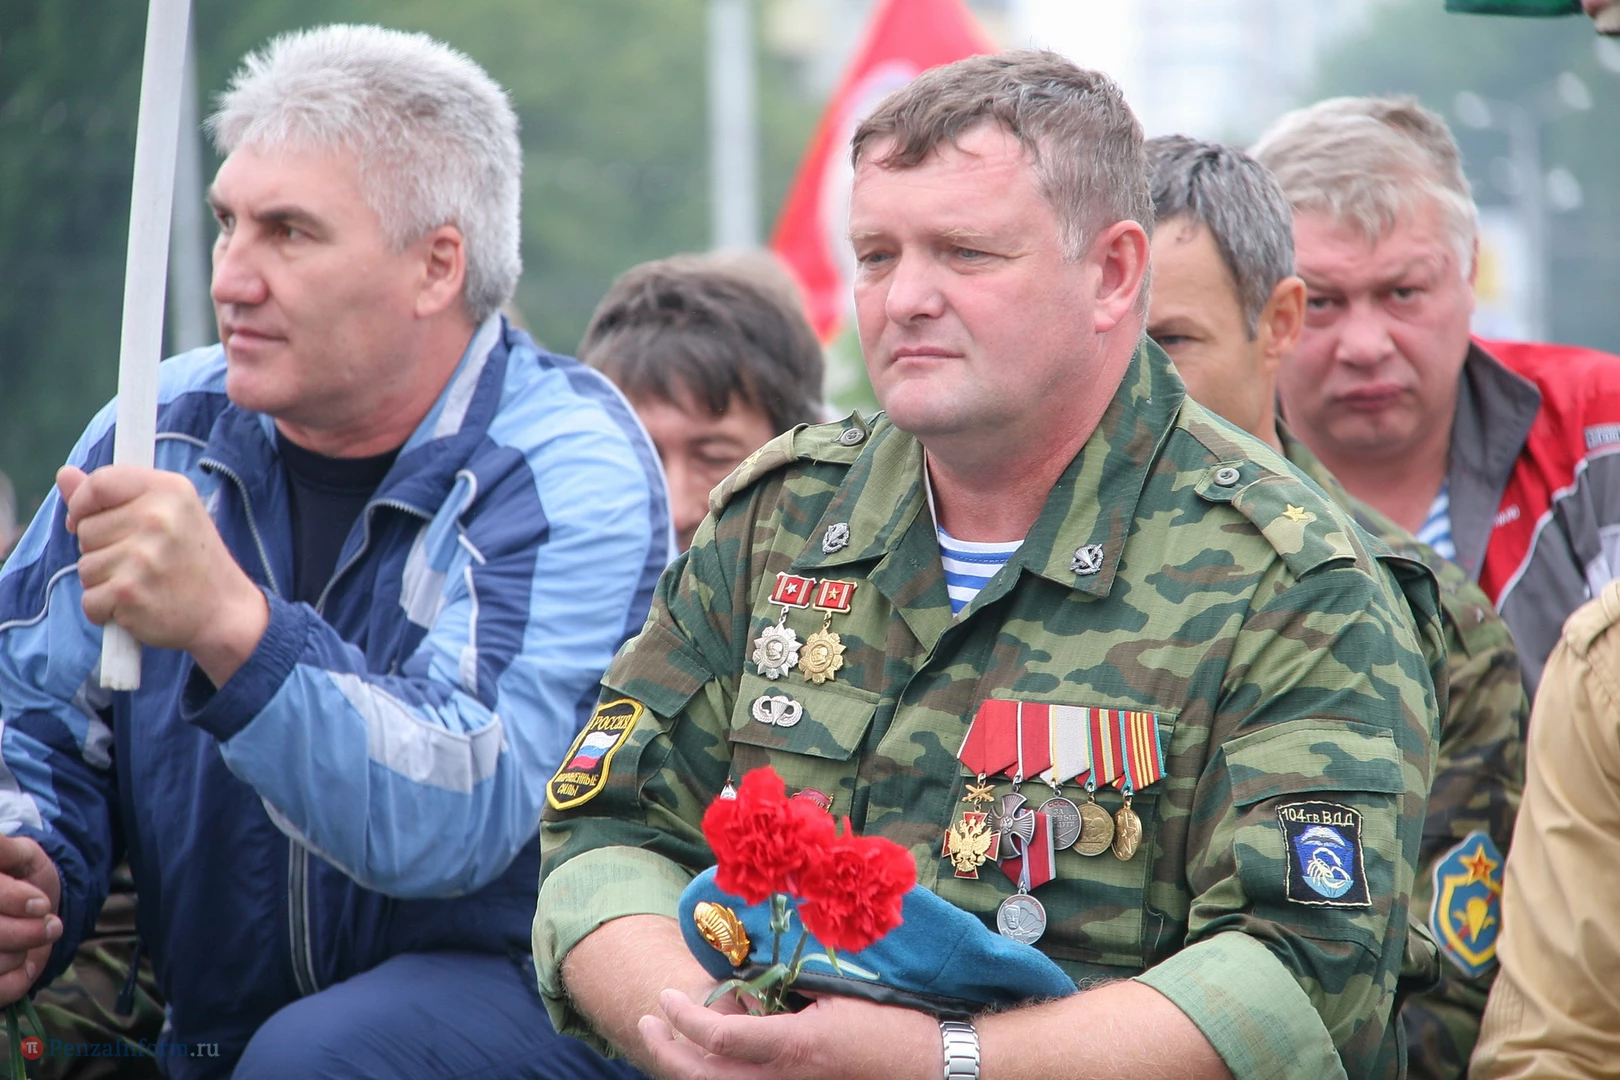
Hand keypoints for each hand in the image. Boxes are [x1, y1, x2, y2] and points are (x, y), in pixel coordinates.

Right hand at [0, 835, 61, 1005]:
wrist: (34, 908)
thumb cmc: (23, 878)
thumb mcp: (20, 854)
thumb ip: (4, 849)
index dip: (13, 900)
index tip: (41, 904)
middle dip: (26, 932)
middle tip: (50, 924)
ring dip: (23, 952)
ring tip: (32, 938)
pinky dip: (18, 981)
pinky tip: (25, 965)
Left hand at [58, 465, 267, 685]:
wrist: (225, 611)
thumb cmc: (192, 559)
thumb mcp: (168, 513)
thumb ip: (114, 494)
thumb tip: (65, 474)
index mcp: (170, 490)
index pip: (99, 483)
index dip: (83, 503)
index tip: (90, 519)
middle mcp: (158, 519)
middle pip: (86, 528)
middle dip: (102, 548)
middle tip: (141, 560)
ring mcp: (143, 557)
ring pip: (85, 566)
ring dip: (105, 581)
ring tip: (143, 583)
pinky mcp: (130, 593)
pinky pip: (89, 599)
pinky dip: (106, 609)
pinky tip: (137, 605)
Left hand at [638, 988, 935, 1079]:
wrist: (930, 1067)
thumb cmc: (891, 1025)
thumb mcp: (836, 997)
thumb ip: (786, 991)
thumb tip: (743, 983)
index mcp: (793, 1049)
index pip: (718, 1041)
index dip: (684, 1019)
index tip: (665, 997)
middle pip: (705, 1079)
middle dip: (667, 1051)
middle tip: (647, 1020)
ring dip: (691, 1063)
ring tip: (675, 1030)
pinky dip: (723, 1070)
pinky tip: (721, 1045)